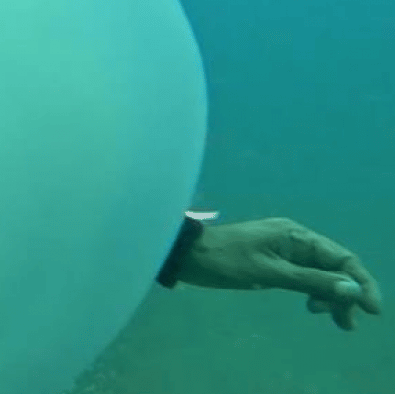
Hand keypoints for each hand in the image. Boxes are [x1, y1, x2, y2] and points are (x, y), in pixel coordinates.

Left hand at [176, 217, 382, 329]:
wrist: (186, 255)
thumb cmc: (225, 260)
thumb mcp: (269, 273)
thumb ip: (309, 280)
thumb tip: (350, 288)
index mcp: (295, 235)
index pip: (341, 257)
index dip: (360, 282)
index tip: (371, 309)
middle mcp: (294, 239)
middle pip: (333, 267)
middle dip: (345, 294)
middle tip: (347, 324)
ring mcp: (283, 250)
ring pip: (318, 274)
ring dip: (330, 296)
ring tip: (338, 323)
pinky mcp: (272, 262)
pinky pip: (302, 277)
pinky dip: (312, 292)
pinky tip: (314, 307)